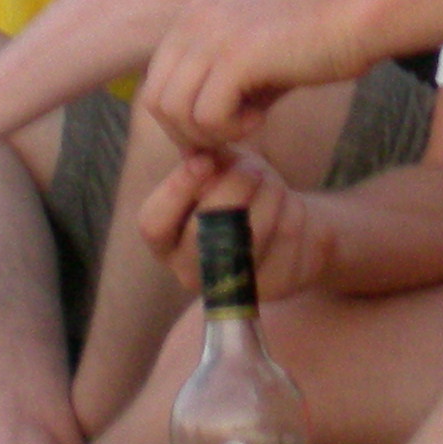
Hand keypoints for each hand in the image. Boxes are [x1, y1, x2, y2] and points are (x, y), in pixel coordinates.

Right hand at [137, 148, 334, 300]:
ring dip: (266, 197)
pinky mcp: (267, 287)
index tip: (206, 162)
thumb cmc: (241, 185)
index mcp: (165, 239)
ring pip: (245, 239)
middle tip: (254, 167)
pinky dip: (288, 214)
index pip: (153, 224)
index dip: (176, 191)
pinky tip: (289, 207)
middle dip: (233, 189)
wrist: (285, 213)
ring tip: (271, 180)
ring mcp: (225, 285)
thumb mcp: (220, 165)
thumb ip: (205, 159)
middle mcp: (187, 270)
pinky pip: (277, 247)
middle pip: (201, 232)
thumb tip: (199, 156)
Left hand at [138, 0, 370, 152]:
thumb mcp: (254, 54)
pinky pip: (206, 116)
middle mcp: (193, 15)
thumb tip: (188, 134)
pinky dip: (233, 130)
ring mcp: (211, 32)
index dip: (183, 119)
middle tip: (231, 137)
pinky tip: (264, 115)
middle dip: (188, 133)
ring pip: (174, 111)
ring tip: (251, 122)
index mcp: (195, 10)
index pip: (158, 79)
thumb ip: (218, 80)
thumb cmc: (319, 40)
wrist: (362, 14)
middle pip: (155, 98)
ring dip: (211, 133)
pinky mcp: (234, 55)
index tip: (220, 132)